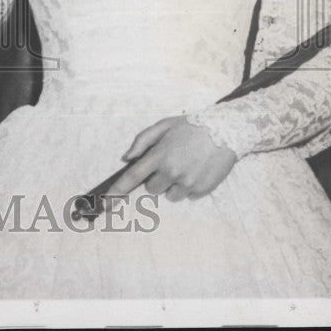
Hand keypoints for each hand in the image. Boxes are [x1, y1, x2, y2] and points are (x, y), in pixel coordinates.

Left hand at [104, 116, 237, 202]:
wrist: (224, 132)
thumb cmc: (190, 127)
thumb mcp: (163, 126)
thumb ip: (142, 141)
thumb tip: (127, 158)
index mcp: (159, 155)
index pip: (133, 177)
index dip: (117, 191)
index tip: (106, 204)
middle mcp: (171, 172)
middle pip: (152, 189)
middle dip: (156, 178)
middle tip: (170, 162)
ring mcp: (187, 183)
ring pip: (169, 195)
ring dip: (172, 184)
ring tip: (185, 166)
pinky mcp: (201, 190)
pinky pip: (187, 196)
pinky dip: (188, 187)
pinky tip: (196, 170)